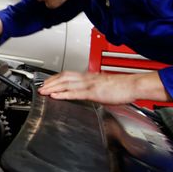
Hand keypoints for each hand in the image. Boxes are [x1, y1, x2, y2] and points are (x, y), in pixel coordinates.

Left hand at [38, 71, 170, 103]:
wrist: (133, 85)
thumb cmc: (121, 86)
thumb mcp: (102, 84)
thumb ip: (91, 87)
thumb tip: (85, 91)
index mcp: (88, 76)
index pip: (67, 75)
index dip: (54, 78)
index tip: (46, 82)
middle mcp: (86, 78)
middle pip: (63, 78)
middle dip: (49, 82)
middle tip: (39, 87)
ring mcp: (89, 85)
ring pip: (66, 84)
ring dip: (52, 88)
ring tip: (43, 92)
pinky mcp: (93, 93)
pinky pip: (75, 93)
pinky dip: (63, 94)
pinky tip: (55, 96)